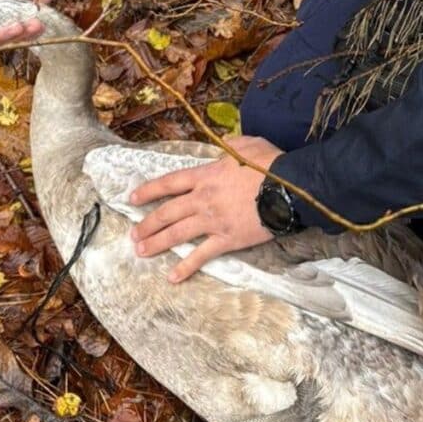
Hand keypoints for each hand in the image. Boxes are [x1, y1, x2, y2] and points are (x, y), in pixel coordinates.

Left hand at [130, 136, 283, 282]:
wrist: (289, 187)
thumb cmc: (270, 164)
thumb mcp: (246, 144)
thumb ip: (230, 146)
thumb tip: (224, 147)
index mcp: (205, 175)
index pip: (169, 183)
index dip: (148, 191)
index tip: (132, 199)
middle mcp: (203, 199)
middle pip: (167, 212)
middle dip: (147, 224)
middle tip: (133, 234)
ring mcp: (213, 221)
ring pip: (177, 234)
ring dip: (156, 243)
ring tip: (140, 251)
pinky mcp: (227, 239)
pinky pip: (202, 255)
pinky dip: (186, 267)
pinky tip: (172, 277)